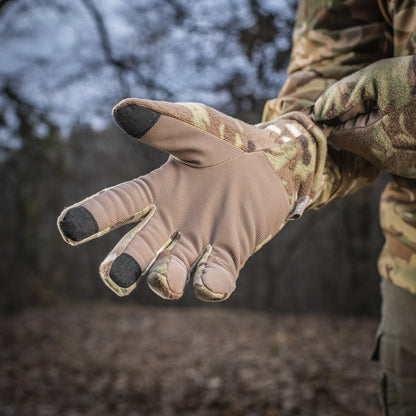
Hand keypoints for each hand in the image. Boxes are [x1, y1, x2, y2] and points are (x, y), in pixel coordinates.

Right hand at [57, 99, 323, 300]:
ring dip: (165, 278)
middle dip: (126, 264)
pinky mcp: (232, 251)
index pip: (120, 203)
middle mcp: (174, 221)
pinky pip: (216, 275)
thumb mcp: (200, 127)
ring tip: (167, 281)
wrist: (276, 160)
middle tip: (116, 278)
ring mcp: (202, 240)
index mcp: (160, 190)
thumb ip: (166, 124)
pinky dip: (212, 283)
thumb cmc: (231, 142)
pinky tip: (211, 282)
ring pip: (173, 269)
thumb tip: (121, 111)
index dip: (94, 215)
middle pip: (140, 248)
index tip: (69, 229)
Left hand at [313, 55, 415, 177]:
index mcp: (371, 143)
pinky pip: (395, 150)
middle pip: (355, 143)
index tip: (347, 104)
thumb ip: (343, 95)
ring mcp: (406, 165)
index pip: (335, 137)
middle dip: (356, 123)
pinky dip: (394, 135)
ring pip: (375, 147)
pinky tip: (407, 119)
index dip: (336, 118)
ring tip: (398, 109)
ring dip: (376, 128)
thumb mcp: (380, 79)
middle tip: (377, 101)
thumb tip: (318, 111)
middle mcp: (387, 162)